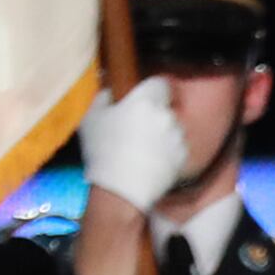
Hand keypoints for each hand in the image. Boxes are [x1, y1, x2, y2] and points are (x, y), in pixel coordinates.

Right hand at [81, 77, 190, 209]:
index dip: (152, 89)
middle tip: (135, 128)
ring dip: (161, 133)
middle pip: (165, 107)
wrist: (121, 191)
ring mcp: (177, 137)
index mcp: (146, 101)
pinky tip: (149, 162)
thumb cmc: (102, 152)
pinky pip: (176, 148)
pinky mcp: (183, 157)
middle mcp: (167, 116)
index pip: (161, 83)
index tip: (143, 98)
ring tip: (141, 149)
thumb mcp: (91, 118)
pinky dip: (167, 152)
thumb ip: (104, 97)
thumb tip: (112, 91)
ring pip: (171, 128)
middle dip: (154, 114)